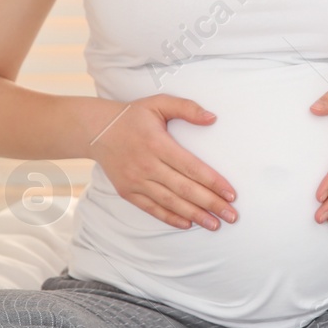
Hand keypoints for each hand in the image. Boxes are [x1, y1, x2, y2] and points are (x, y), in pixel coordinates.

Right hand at [88, 95, 238, 231]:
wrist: (96, 130)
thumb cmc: (132, 116)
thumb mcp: (159, 103)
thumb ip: (187, 108)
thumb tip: (212, 118)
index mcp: (158, 143)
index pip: (192, 167)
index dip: (213, 182)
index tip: (231, 194)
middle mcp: (147, 164)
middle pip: (184, 188)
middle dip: (210, 204)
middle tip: (231, 216)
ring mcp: (136, 180)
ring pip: (170, 202)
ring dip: (194, 215)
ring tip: (214, 225)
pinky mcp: (127, 191)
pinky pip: (151, 208)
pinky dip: (170, 217)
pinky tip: (187, 224)